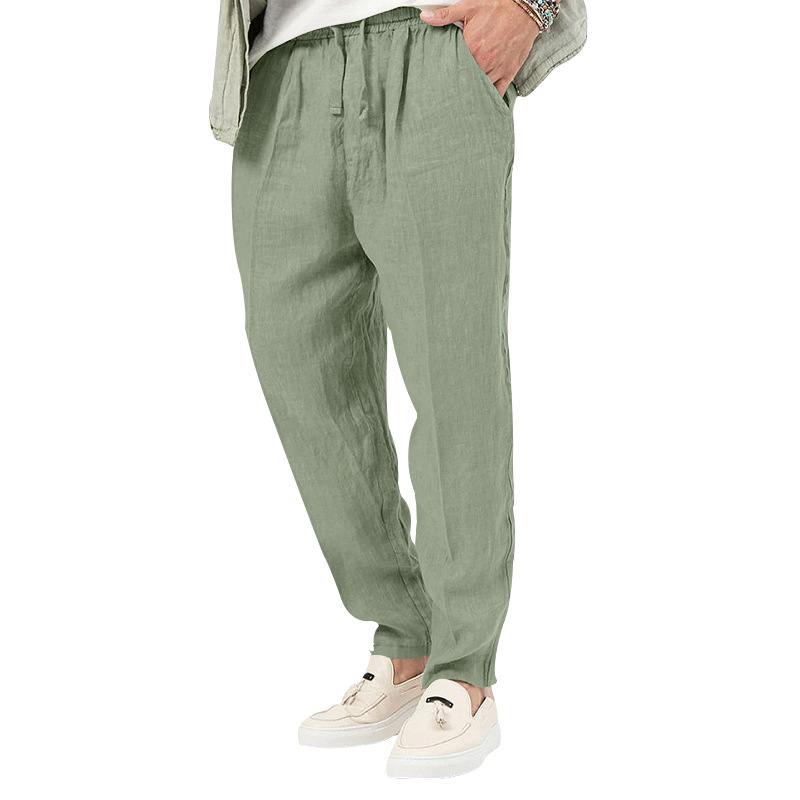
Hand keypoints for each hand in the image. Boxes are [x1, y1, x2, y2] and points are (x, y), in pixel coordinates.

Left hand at [421, 0, 540, 95]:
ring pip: (480, 89)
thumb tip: (425, 17)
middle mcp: (484, 62)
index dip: (445, 75)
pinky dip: (489, 99)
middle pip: (465, 81)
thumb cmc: (498, 6)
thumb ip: (445, 15)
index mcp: (471, 48)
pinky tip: (481, 103)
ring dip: (471, 93)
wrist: (525, 8)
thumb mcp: (469, 7)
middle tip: (447, 94)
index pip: (453, 69)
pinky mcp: (508, 73)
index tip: (439, 79)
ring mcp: (497, 69)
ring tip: (461, 100)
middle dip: (457, 86)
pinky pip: (498, 93)